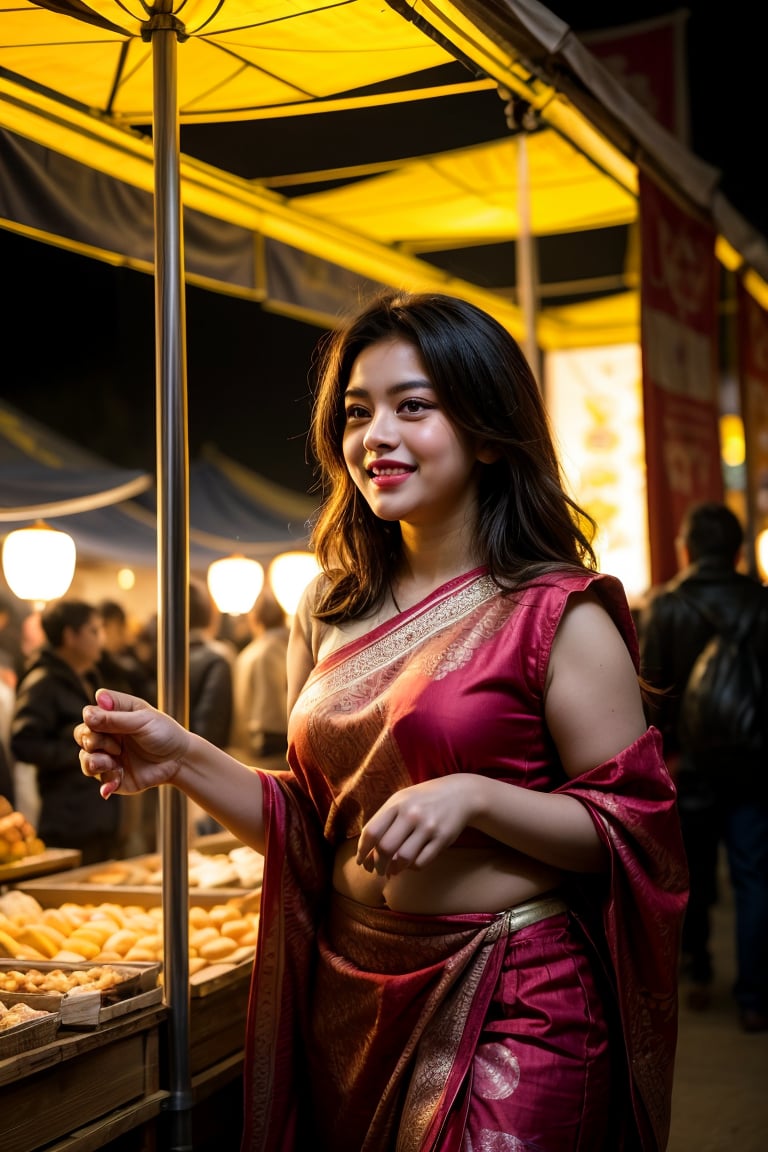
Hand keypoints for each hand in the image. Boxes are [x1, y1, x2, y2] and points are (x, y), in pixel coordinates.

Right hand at [75, 688, 190, 798]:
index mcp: (114, 716)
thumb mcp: (143, 720)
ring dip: (95, 762)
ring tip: (112, 764)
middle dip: (93, 742)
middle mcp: (109, 735)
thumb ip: (115, 718)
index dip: (93, 721)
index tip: (109, 725)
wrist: (180, 760)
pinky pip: (98, 780)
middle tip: (116, 747)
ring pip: (85, 759)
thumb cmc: (165, 733)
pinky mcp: (114, 776)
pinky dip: (106, 781)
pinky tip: (115, 781)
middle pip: (82, 736)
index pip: (89, 715)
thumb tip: (88, 713)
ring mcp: (109, 756)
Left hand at [356, 775, 474, 877]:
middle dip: (377, 865)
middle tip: (377, 870)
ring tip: (392, 871)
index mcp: (397, 803)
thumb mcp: (402, 800)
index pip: (371, 831)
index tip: (361, 861)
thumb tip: (367, 852)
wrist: (459, 794)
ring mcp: (428, 826)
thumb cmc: (423, 800)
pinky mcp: (443, 839)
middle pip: (385, 848)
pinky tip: (410, 864)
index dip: (362, 851)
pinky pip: (422, 862)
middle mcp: (411, 814)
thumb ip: (384, 821)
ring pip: (403, 858)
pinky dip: (412, 868)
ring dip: (394, 869)